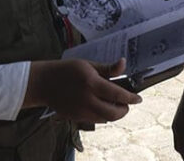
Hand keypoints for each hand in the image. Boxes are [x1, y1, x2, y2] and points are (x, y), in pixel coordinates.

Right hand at [24, 58, 141, 123]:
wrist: (44, 83)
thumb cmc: (68, 70)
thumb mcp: (89, 64)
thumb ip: (108, 68)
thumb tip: (124, 64)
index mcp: (91, 83)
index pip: (117, 95)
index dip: (131, 98)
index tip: (138, 99)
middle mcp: (87, 100)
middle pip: (113, 114)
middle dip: (124, 110)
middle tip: (127, 103)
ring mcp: (81, 111)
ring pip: (105, 119)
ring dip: (114, 114)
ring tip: (115, 104)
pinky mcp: (75, 117)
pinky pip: (95, 120)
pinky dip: (103, 115)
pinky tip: (102, 106)